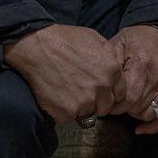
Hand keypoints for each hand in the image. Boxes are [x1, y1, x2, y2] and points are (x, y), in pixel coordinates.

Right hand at [2, 24, 124, 124]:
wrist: (37, 46)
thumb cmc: (64, 39)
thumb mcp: (95, 38)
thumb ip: (109, 56)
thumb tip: (114, 68)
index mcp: (112, 70)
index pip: (120, 94)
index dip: (109, 94)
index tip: (99, 92)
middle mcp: (102, 88)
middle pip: (105, 107)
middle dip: (95, 103)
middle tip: (80, 93)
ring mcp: (85, 102)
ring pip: (88, 114)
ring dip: (79, 107)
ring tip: (66, 92)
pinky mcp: (67, 112)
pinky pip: (69, 118)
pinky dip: (62, 111)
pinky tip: (55, 96)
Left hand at [111, 25, 157, 134]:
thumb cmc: (136, 41)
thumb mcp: (118, 44)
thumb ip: (108, 62)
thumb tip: (99, 83)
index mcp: (142, 64)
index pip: (128, 96)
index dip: (115, 104)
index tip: (107, 101)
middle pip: (137, 107)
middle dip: (122, 109)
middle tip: (114, 105)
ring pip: (150, 114)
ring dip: (135, 114)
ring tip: (127, 106)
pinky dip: (154, 126)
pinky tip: (140, 128)